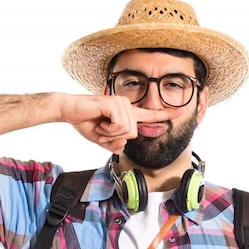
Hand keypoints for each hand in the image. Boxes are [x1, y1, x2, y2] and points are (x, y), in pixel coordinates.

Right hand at [58, 94, 182, 153]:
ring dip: (111, 134)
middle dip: (116, 138)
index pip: (149, 115)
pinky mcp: (115, 104)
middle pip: (133, 134)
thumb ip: (116, 144)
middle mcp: (127, 106)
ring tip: (100, 125)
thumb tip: (123, 143)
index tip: (180, 112)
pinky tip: (100, 123)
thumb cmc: (86, 122)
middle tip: (103, 131)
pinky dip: (108, 130)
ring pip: (128, 131)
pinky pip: (120, 127)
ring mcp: (122, 103)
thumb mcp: (103, 140)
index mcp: (127, 114)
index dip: (164, 115)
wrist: (69, 111)